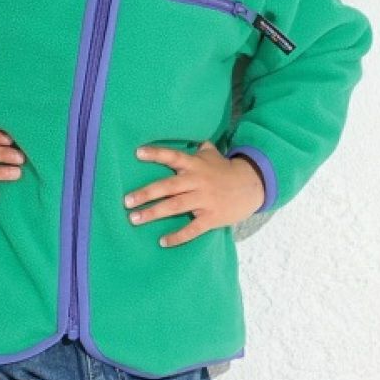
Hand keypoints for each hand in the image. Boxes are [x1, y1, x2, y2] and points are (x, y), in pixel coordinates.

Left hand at [124, 141, 265, 246]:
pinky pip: (193, 229)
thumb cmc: (225, 169)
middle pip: (168, 186)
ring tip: (134, 219)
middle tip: (127, 201)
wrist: (252, 186)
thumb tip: (189, 138)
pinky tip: (163, 242)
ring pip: (175, 206)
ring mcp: (204, 200)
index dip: (156, 154)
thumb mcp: (212, 154)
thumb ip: (198, 147)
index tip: (137, 153)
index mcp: (195, 165)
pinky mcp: (212, 217)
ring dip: (154, 213)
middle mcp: (197, 181)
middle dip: (146, 194)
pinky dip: (178, 236)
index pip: (173, 156)